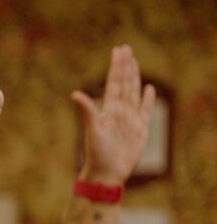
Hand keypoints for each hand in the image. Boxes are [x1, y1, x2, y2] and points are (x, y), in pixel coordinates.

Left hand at [75, 44, 154, 185]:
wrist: (106, 174)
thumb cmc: (96, 155)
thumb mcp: (92, 131)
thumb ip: (87, 111)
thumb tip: (74, 94)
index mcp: (108, 110)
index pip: (114, 82)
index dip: (117, 66)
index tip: (118, 50)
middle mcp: (119, 112)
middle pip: (124, 83)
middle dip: (125, 66)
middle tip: (125, 49)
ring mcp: (130, 119)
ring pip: (134, 93)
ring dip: (135, 77)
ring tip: (134, 62)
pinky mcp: (140, 130)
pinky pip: (145, 110)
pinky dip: (147, 99)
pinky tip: (149, 88)